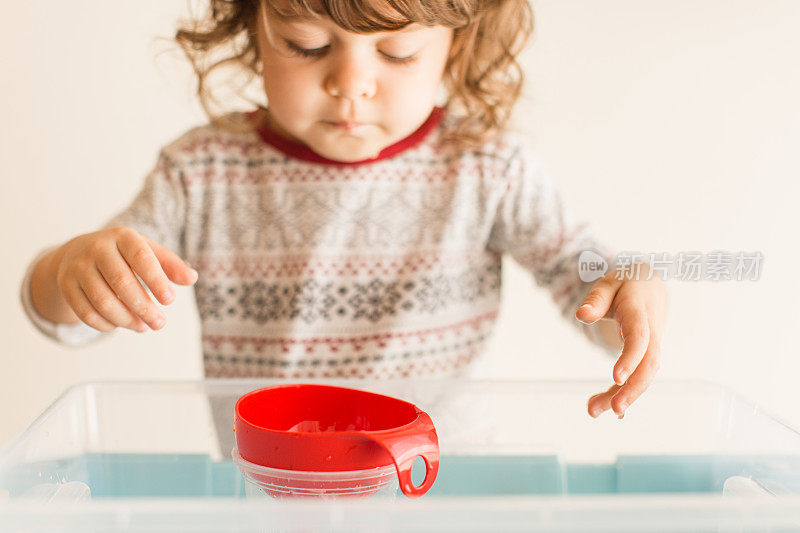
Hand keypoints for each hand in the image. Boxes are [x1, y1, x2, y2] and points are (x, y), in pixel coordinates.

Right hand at [52, 226, 197, 331]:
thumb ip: (170, 264)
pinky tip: (120, 325)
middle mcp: (96, 248)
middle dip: (143, 307)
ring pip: (102, 301)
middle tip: (160, 323)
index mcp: (122, 237)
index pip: (141, 257)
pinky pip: (86, 313)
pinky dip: (106, 324)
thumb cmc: (124, 254)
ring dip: (126, 319)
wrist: (78, 252)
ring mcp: (78, 267)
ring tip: (143, 327)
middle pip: (121, 282)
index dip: (156, 280)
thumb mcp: (148, 251)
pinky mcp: (67, 286)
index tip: (170, 300)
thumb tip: (192, 278)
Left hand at [575, 263, 667, 418]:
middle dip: (633, 388)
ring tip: (594, 410)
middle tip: (613, 408)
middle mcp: (651, 331)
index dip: (631, 358)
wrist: (651, 285)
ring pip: (644, 375)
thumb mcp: (608, 283)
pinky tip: (606, 405)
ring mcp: (652, 345)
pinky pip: (638, 375)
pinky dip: (623, 392)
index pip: (639, 337)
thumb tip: (581, 315)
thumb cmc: (626, 284)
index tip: (616, 378)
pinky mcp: (647, 355)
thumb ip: (595, 299)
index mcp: (640, 311)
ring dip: (624, 395)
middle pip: (648, 364)